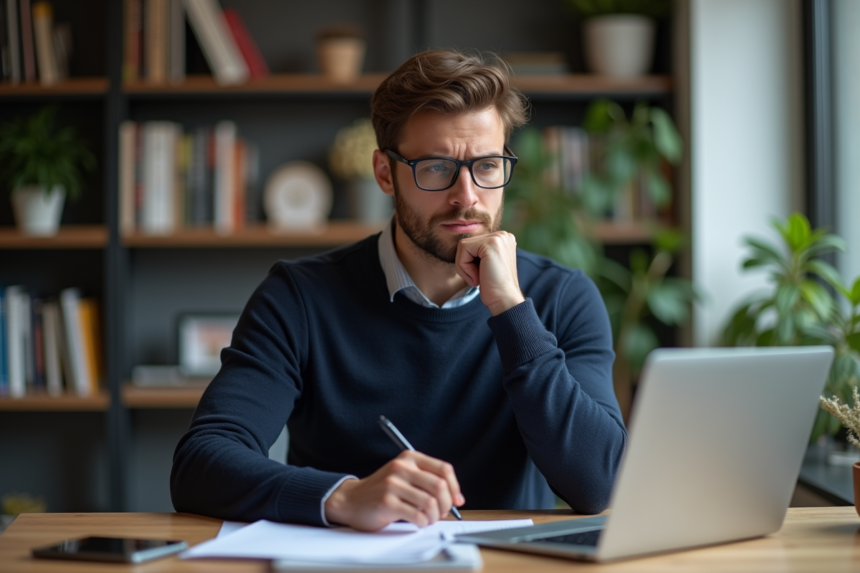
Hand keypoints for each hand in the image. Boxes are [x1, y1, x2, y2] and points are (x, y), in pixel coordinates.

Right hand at [323, 450, 464, 531]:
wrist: (351, 499)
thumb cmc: (382, 490)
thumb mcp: (405, 476)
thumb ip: (428, 481)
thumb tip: (457, 498)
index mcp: (409, 458)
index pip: (444, 469)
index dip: (455, 487)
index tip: (456, 500)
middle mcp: (401, 468)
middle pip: (440, 486)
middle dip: (447, 504)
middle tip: (442, 513)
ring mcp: (393, 484)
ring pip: (430, 503)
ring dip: (435, 516)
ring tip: (428, 519)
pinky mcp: (386, 502)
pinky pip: (417, 515)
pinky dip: (423, 523)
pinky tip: (418, 522)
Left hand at [455, 231, 524, 315]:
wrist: (504, 300)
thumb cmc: (493, 287)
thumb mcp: (485, 264)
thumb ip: (477, 252)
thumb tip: (461, 245)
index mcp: (502, 239)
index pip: (472, 244)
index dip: (469, 262)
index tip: (481, 276)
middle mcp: (502, 235)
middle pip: (466, 243)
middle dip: (465, 264)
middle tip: (478, 278)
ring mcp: (498, 237)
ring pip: (463, 246)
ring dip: (464, 266)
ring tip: (478, 278)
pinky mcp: (491, 243)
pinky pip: (463, 249)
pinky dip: (464, 267)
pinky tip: (477, 277)